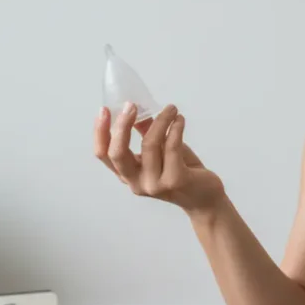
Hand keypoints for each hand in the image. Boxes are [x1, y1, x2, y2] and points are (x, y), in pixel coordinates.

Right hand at [94, 101, 224, 214]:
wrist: (205, 199)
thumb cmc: (180, 172)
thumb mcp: (160, 150)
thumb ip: (146, 132)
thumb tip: (136, 107)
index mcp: (128, 175)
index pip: (104, 155)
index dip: (100, 132)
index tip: (105, 110)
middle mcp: (136, 183)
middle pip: (118, 153)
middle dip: (122, 125)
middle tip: (131, 105)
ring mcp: (155, 184)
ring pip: (149, 144)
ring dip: (160, 120)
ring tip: (171, 109)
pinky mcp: (175, 180)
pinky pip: (172, 147)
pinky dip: (175, 128)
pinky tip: (180, 120)